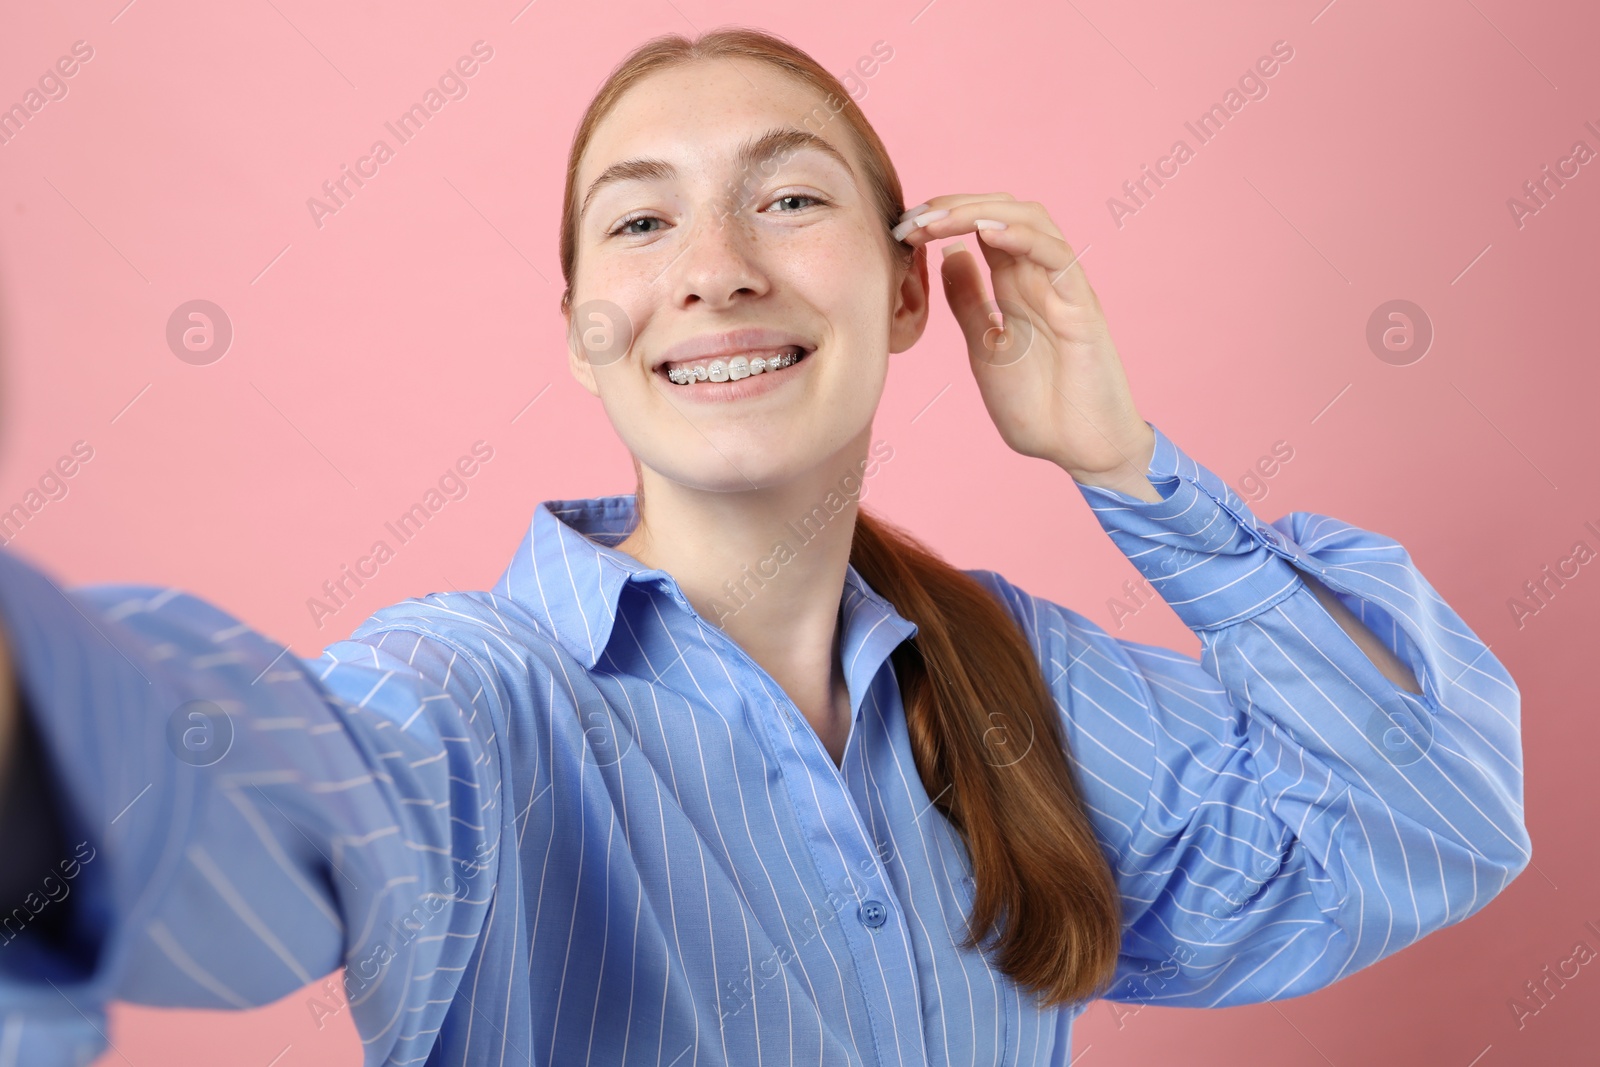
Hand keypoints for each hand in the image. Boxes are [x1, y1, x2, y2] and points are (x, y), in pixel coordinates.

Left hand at [897, 194, 1156, 490]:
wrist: (1079, 449)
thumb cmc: (1039, 406)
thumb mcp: (986, 347)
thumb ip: (969, 303)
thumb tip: (948, 255)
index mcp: (1016, 287)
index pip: (981, 229)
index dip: (943, 218)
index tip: (903, 228)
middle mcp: (1040, 277)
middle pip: (1003, 212)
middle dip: (954, 206)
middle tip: (912, 219)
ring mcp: (1063, 287)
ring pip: (1030, 220)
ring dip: (981, 212)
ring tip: (939, 219)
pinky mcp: (1081, 305)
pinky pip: (1056, 255)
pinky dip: (1022, 236)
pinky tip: (987, 232)